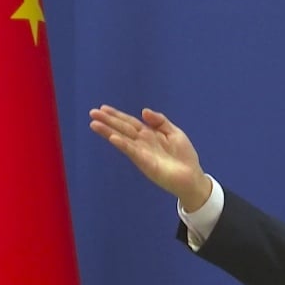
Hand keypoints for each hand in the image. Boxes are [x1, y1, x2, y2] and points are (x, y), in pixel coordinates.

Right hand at [89, 105, 211, 211]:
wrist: (192, 176)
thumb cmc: (184, 156)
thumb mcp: (174, 132)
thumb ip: (159, 121)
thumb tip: (143, 111)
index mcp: (150, 134)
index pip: (130, 122)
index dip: (117, 115)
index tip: (103, 108)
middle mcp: (142, 142)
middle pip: (123, 128)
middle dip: (108, 121)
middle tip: (92, 113)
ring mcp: (142, 153)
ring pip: (123, 139)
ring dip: (108, 131)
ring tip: (94, 124)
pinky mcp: (145, 163)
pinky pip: (132, 151)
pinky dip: (123, 144)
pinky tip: (113, 138)